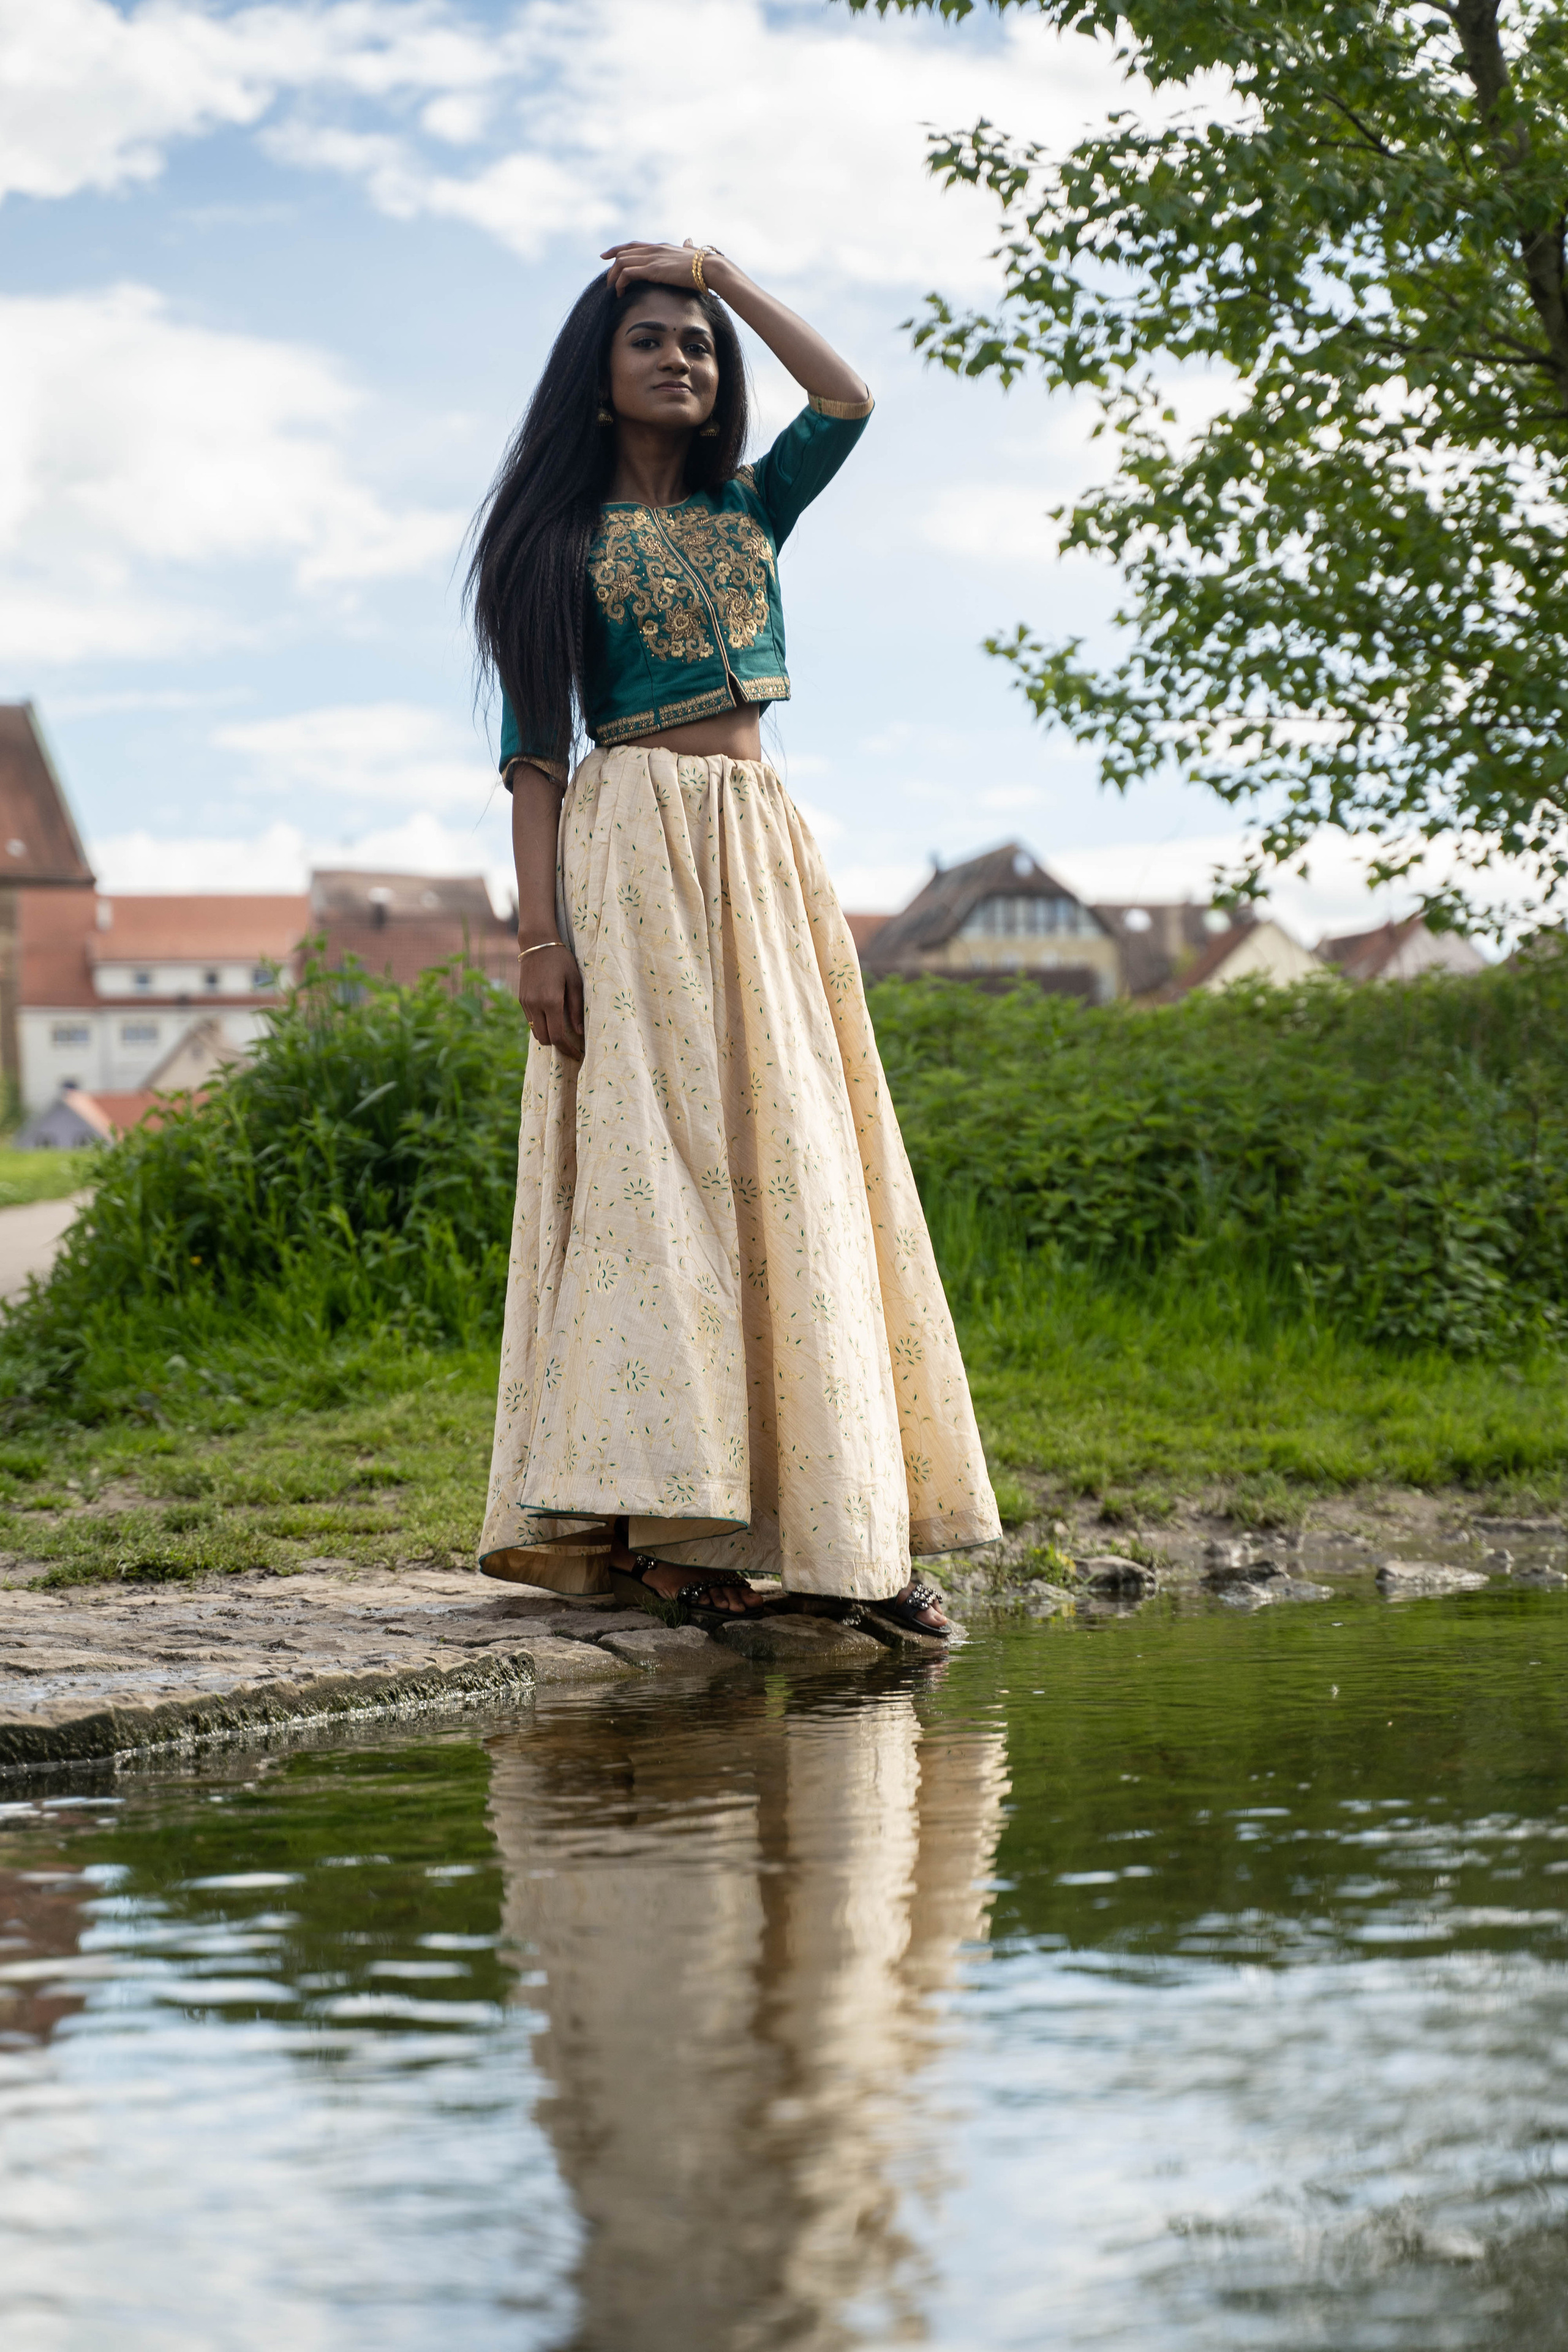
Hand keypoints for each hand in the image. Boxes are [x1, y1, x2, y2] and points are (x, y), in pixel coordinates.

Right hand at [518, 943, 584, 1061]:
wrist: (537, 943)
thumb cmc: (561, 960)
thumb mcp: (575, 982)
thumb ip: (577, 1008)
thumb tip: (579, 1032)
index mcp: (551, 1001)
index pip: (557, 1036)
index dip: (567, 1049)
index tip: (577, 1055)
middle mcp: (535, 1005)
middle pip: (545, 1039)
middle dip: (558, 1046)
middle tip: (571, 1046)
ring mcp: (526, 1003)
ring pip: (536, 1032)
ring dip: (548, 1036)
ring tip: (563, 1033)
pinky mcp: (521, 999)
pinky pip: (531, 1021)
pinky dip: (542, 1025)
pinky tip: (552, 1019)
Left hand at [602, 238, 724, 300]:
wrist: (710, 268)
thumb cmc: (704, 265)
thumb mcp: (692, 253)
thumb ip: (687, 248)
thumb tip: (689, 240)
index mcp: (660, 247)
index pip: (633, 245)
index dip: (617, 249)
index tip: (605, 256)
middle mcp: (653, 249)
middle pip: (623, 252)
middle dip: (611, 266)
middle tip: (607, 281)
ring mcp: (652, 258)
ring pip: (621, 262)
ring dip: (613, 277)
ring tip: (613, 290)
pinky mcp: (652, 270)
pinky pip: (627, 273)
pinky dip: (620, 283)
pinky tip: (621, 293)